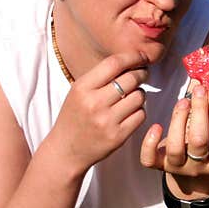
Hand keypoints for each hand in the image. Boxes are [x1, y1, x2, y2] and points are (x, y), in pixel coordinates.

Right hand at [52, 51, 148, 171]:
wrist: (66, 151)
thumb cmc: (75, 116)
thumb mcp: (78, 92)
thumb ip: (101, 77)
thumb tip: (132, 61)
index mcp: (82, 88)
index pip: (114, 63)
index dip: (132, 57)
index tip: (141, 57)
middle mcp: (94, 103)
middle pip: (131, 78)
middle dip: (141, 73)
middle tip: (142, 74)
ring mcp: (107, 121)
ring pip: (139, 96)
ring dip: (140, 94)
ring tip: (132, 96)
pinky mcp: (118, 136)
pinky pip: (141, 115)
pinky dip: (139, 111)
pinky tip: (131, 112)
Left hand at [140, 83, 208, 195]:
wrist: (192, 177)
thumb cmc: (206, 146)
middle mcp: (199, 167)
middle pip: (199, 140)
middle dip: (199, 111)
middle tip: (198, 90)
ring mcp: (178, 168)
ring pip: (175, 147)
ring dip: (178, 119)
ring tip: (183, 101)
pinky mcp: (159, 167)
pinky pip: (150, 159)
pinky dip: (150, 142)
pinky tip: (156, 126)